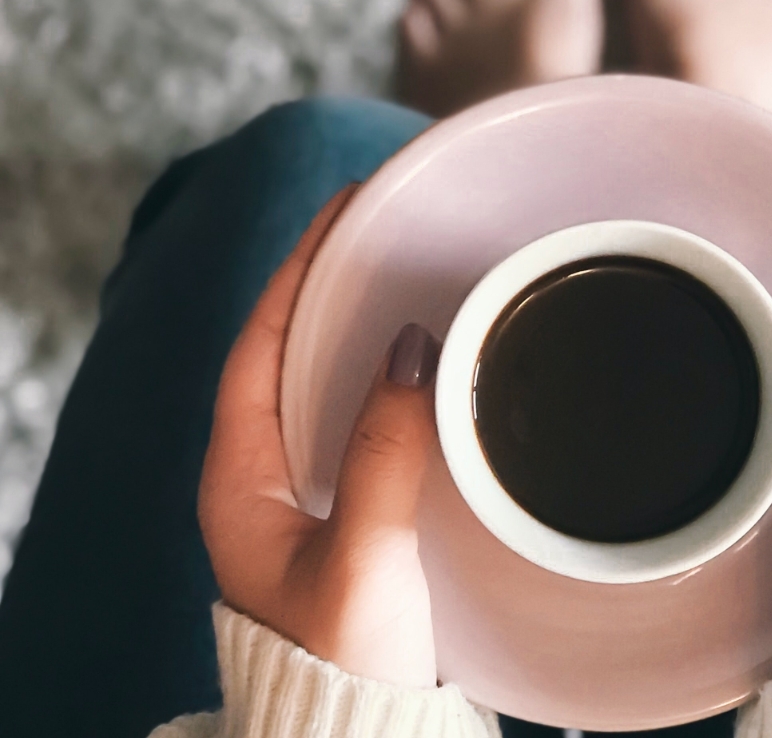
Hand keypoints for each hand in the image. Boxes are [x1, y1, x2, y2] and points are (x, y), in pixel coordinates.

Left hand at [199, 185, 442, 687]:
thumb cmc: (347, 665)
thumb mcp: (365, 559)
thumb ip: (385, 455)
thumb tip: (411, 350)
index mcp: (239, 486)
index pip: (257, 347)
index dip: (296, 273)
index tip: (343, 212)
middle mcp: (262, 485)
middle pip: (285, 356)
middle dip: (327, 288)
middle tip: (381, 230)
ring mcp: (302, 502)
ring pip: (322, 388)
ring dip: (357, 331)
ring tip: (405, 277)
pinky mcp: (346, 519)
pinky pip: (357, 424)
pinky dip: (385, 382)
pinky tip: (424, 369)